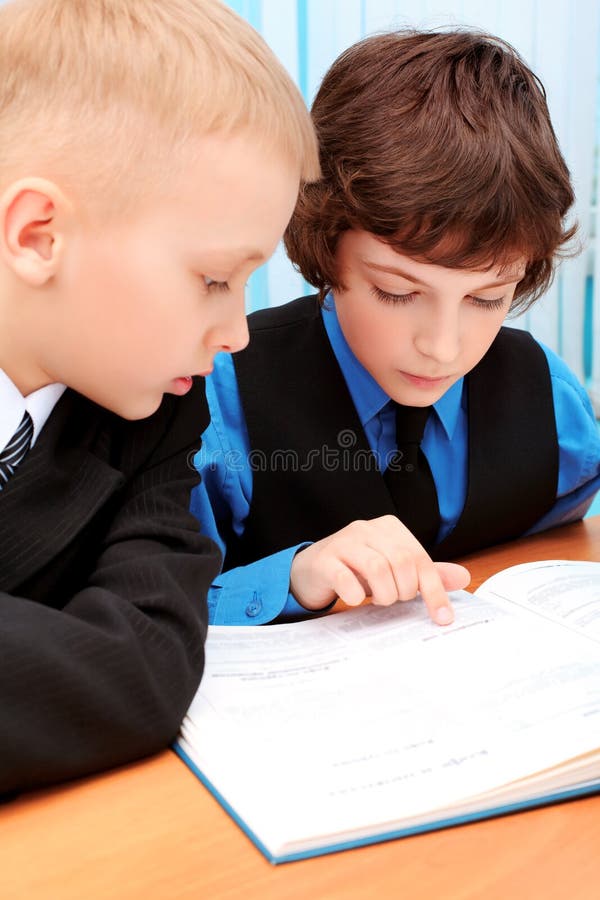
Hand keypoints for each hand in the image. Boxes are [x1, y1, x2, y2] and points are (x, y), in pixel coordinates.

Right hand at [289, 515, 469, 625]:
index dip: (434, 591)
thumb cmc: (356, 570)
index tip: (442, 618)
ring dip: (384, 594)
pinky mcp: (324, 559)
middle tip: (395, 600)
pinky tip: (356, 600)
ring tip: (379, 601)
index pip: (420, 558)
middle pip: (401, 562)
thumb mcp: (393, 571)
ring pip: (376, 568)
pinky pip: (345, 577)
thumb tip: (463, 577)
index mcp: (389, 528)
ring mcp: (344, 542)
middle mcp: (367, 528)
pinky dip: (356, 594)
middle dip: (404, 591)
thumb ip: (425, 573)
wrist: (311, 570)